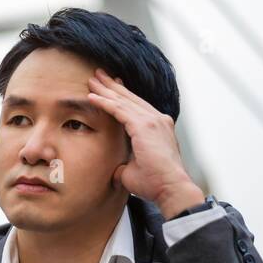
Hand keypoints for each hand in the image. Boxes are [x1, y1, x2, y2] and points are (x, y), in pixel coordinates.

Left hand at [86, 67, 204, 218]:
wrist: (171, 188)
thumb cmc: (156, 183)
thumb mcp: (135, 171)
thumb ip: (125, 167)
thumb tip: (116, 172)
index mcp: (157, 127)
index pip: (136, 106)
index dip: (120, 96)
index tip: (108, 88)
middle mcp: (157, 120)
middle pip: (130, 98)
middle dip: (112, 86)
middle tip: (98, 75)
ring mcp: (152, 120)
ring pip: (123, 100)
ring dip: (106, 90)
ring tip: (92, 79)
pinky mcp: (144, 126)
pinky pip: (119, 110)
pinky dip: (104, 102)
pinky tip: (91, 97)